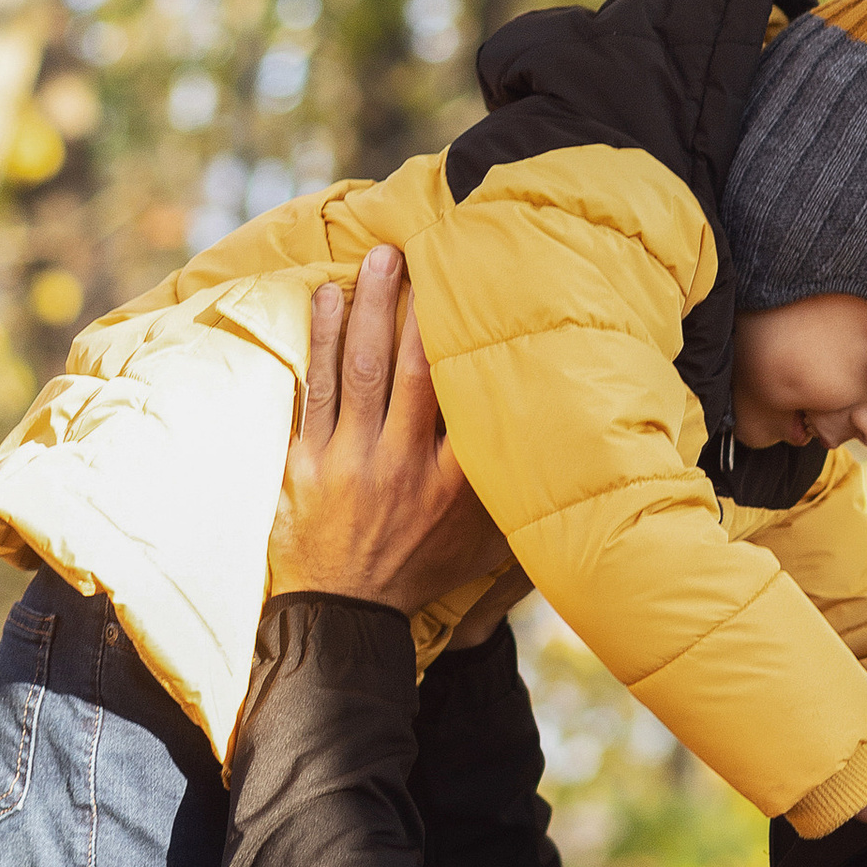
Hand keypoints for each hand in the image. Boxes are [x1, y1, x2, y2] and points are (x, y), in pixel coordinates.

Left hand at [267, 245, 518, 617]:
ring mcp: (353, 462)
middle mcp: (405, 467)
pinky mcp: (309, 463)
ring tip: (379, 257)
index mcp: (455, 484)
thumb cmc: (423, 569)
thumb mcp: (486, 543)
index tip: (483, 297)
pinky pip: (317, 389)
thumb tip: (557, 447)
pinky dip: (323, 341)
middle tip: (421, 251)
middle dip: (417, 308)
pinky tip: (327, 299)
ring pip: (362, 371)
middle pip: (415, 372)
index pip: (467, 401)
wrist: (347, 614)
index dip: (471, 345)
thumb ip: (511, 494)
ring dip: (371, 308)